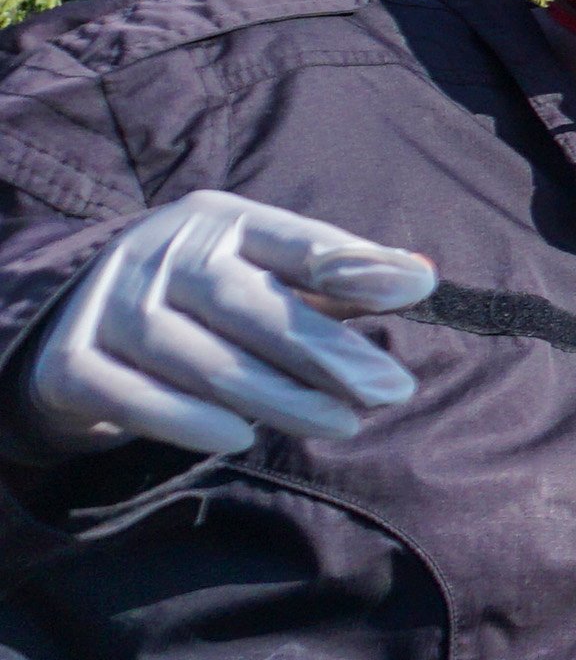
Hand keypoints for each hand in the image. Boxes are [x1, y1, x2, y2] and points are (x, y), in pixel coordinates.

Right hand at [18, 190, 428, 458]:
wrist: (77, 329)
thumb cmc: (203, 303)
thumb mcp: (266, 276)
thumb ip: (338, 280)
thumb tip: (421, 276)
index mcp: (217, 221)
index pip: (290, 239)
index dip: (351, 263)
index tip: (416, 290)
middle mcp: (158, 251)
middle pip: (246, 303)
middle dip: (324, 350)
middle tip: (390, 390)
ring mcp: (109, 303)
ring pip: (197, 356)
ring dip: (274, 396)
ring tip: (341, 423)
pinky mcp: (70, 361)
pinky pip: (131, 396)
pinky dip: (186, 420)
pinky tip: (239, 438)